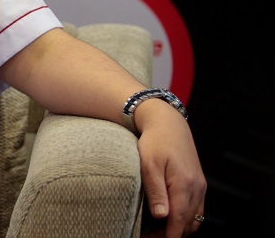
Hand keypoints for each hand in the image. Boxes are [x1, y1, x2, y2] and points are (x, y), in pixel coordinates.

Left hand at [136, 100, 206, 235]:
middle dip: (172, 234)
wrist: (168, 123)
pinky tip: (169, 217)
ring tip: (158, 230)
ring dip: (180, 227)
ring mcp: (200, 186)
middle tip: (150, 236)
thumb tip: (161, 216)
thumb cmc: (154, 142)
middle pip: (189, 223)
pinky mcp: (199, 183)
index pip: (179, 221)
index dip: (168, 236)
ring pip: (195, 218)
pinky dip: (186, 217)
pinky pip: (196, 208)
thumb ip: (155, 190)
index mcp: (184, 185)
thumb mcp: (149, 164)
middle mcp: (197, 188)